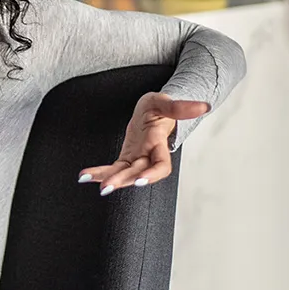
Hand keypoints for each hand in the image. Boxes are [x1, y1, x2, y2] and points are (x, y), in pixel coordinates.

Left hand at [78, 92, 209, 194]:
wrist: (152, 111)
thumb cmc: (159, 106)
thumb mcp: (165, 101)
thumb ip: (180, 106)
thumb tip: (204, 106)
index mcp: (159, 143)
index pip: (161, 165)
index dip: (152, 174)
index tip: (140, 180)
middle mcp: (148, 155)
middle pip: (137, 173)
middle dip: (122, 180)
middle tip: (106, 187)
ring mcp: (137, 159)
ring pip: (124, 174)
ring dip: (108, 180)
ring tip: (90, 182)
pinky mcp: (127, 158)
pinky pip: (113, 169)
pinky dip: (99, 172)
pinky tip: (84, 176)